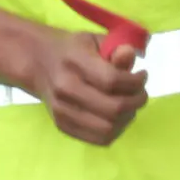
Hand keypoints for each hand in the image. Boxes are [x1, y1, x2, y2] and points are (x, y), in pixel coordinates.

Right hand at [25, 28, 148, 145]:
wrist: (38, 62)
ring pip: (109, 128)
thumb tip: (129, 54)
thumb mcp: (93, 41)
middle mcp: (64, 88)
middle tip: (139, 93)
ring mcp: (61, 109)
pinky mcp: (61, 124)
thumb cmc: (72, 49)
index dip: (135, 82)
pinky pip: (99, 139)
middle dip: (136, 102)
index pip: (112, 80)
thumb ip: (114, 48)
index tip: (142, 76)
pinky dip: (115, 130)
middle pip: (113, 108)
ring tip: (128, 104)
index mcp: (72, 62)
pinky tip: (116, 116)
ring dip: (128, 118)